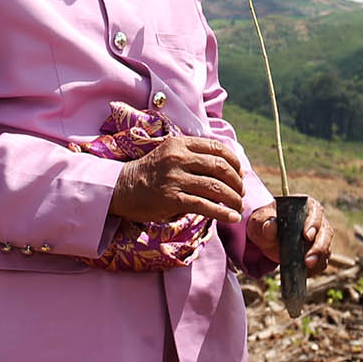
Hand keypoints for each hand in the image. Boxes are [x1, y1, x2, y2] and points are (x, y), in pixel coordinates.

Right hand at [109, 137, 245, 225]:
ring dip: (233, 199)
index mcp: (180, 143)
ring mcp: (174, 178)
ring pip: (215, 187)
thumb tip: (226, 167)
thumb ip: (193, 155)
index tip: (240, 174)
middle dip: (237, 182)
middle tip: (241, 193)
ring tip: (238, 207)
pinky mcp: (171, 198)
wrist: (121, 188)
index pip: (217, 148)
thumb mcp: (170, 154)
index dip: (234, 162)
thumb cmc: (151, 173)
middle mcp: (178, 157)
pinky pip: (204, 205)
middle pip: (220, 167)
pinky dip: (222, 213)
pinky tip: (231, 218)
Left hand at [247, 200, 334, 271]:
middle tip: (308, 260)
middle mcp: (317, 220)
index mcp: (306, 206)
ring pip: (326, 248)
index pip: (315, 212)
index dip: (313, 224)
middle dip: (319, 247)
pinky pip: (322, 261)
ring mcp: (320, 237)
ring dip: (318, 260)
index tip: (306, 236)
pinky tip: (306, 272)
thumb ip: (265, 222)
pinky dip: (316, 268)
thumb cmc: (265, 222)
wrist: (265, 236)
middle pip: (326, 232)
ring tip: (306, 268)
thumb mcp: (260, 221)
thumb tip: (271, 225)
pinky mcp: (318, 252)